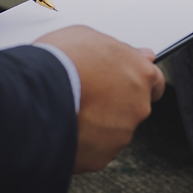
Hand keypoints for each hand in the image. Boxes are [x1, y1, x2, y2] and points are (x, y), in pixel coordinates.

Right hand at [38, 26, 165, 172]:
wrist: (37, 95)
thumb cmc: (61, 61)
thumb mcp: (90, 36)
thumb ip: (119, 49)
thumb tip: (135, 54)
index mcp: (140, 74)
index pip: (155, 81)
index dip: (138, 82)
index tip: (128, 83)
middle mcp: (138, 106)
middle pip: (133, 107)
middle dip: (114, 103)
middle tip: (88, 94)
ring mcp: (121, 133)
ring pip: (113, 130)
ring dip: (97, 123)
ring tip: (70, 109)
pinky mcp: (102, 156)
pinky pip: (95, 149)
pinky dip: (83, 142)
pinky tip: (65, 127)